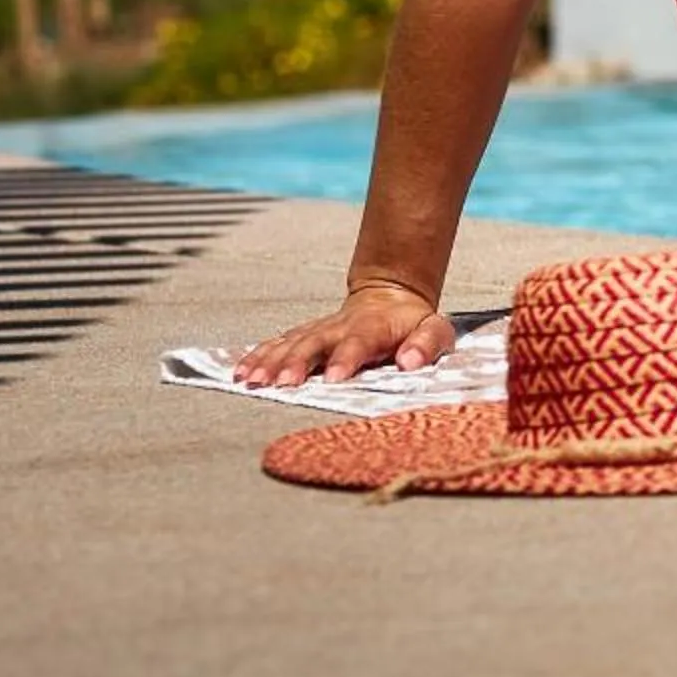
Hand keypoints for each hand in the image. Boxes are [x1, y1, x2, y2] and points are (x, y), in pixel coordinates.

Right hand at [232, 283, 454, 387]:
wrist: (390, 294)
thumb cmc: (411, 322)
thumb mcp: (434, 330)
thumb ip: (426, 345)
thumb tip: (410, 361)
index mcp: (373, 327)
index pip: (358, 342)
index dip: (346, 358)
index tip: (333, 377)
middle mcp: (340, 327)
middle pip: (314, 343)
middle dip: (297, 362)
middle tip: (283, 382)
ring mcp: (319, 329)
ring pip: (290, 343)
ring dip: (270, 362)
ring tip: (252, 380)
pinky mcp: (304, 334)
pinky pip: (277, 344)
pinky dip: (258, 356)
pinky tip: (241, 370)